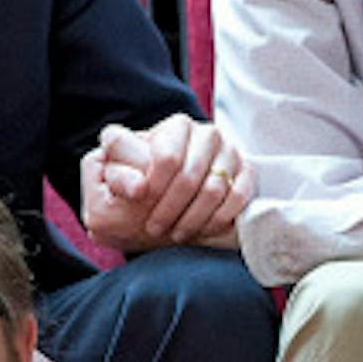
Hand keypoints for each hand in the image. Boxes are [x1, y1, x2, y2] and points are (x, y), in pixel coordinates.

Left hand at [80, 116, 250, 252]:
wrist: (166, 195)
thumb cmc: (138, 183)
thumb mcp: (116, 175)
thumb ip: (117, 174)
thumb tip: (138, 188)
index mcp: (176, 127)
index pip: (168, 157)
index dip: (153, 187)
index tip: (140, 207)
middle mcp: (207, 134)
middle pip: (191, 177)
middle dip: (170, 209)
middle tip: (154, 229)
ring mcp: (230, 153)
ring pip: (215, 190)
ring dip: (192, 219)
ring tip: (175, 234)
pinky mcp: (246, 172)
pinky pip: (238, 197)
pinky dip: (218, 219)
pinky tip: (201, 231)